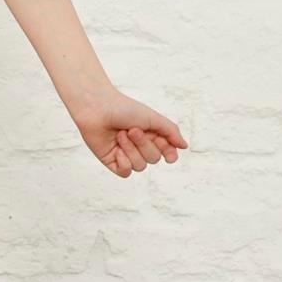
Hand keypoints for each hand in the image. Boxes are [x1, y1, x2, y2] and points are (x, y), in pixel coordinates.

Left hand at [70, 86, 187, 177]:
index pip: (167, 153)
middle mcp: (140, 147)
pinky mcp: (112, 162)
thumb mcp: (153, 118)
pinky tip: (116, 150)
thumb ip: (170, 132)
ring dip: (131, 149)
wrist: (97, 109)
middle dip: (143, 145)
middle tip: (131, 129)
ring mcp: (126, 155)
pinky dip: (123, 162)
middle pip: (153, 159)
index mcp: (152, 136)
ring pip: (140, 166)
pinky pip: (125, 172)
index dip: (168, 153)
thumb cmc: (124, 109)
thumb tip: (184, 146)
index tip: (166, 148)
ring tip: (120, 134)